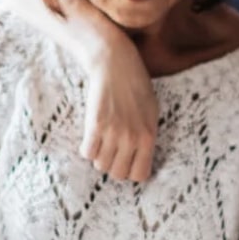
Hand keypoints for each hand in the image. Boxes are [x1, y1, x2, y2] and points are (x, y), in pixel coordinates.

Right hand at [81, 40, 158, 181]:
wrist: (116, 64)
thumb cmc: (136, 87)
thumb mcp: (151, 113)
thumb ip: (146, 138)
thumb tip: (139, 161)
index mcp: (149, 137)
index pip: (139, 175)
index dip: (131, 171)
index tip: (127, 162)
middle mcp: (132, 138)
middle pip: (117, 174)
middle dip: (113, 165)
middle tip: (112, 151)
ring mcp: (113, 132)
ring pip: (101, 165)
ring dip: (99, 156)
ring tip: (102, 142)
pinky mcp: (95, 125)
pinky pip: (87, 153)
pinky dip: (87, 148)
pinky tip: (91, 137)